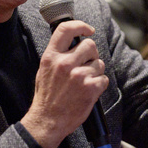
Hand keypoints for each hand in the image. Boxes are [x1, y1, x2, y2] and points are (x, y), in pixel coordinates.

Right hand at [21, 20, 108, 147]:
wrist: (47, 121)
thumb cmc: (47, 96)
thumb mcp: (44, 70)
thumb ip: (57, 55)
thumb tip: (74, 42)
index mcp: (51, 57)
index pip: (66, 30)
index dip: (80, 26)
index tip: (88, 30)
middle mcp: (65, 64)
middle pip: (90, 45)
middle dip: (92, 54)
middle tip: (87, 64)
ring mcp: (79, 76)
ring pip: (99, 63)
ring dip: (95, 72)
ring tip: (84, 82)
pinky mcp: (90, 88)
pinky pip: (103, 79)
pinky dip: (99, 85)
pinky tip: (89, 91)